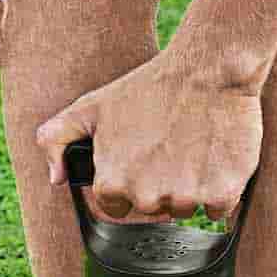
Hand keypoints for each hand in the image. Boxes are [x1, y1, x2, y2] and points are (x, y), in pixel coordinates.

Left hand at [35, 57, 261, 220]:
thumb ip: (56, 139)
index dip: (129, 184)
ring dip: (191, 187)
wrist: (208, 68)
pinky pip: (218, 208)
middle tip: (170, 148)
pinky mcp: (221, 194)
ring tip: (193, 147)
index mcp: (113, 183)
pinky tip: (214, 156)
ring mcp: (185, 197)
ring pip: (186, 208)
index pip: (117, 207)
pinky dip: (221, 188)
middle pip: (153, 209)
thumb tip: (55, 178)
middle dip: (160, 185)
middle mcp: (147, 197)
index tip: (142, 161)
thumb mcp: (91, 107)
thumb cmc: (150, 86)